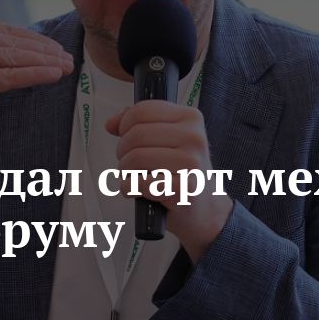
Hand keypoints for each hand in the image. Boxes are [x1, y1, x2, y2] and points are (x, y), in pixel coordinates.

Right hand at [0, 0, 73, 168]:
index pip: (6, 30)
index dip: (34, 40)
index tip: (56, 49)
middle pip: (12, 42)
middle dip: (44, 51)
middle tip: (68, 58)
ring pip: (13, 58)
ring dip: (45, 63)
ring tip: (66, 67)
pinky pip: (8, 76)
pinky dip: (34, 75)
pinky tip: (53, 75)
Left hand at [105, 100, 232, 260]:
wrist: (206, 208)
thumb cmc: (183, 173)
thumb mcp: (168, 140)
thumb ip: (139, 125)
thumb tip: (112, 123)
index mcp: (191, 118)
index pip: (142, 110)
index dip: (125, 125)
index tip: (127, 138)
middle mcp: (194, 137)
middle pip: (135, 135)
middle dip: (123, 152)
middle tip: (131, 164)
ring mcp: (191, 162)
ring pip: (134, 158)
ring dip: (125, 172)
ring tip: (137, 177)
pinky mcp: (183, 188)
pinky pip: (137, 183)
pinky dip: (130, 188)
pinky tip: (140, 191)